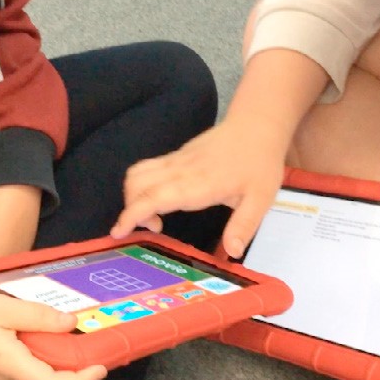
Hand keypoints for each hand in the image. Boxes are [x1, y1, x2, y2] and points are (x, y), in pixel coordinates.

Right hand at [0, 294, 106, 379]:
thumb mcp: (1, 308)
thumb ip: (37, 316)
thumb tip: (71, 323)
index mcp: (11, 366)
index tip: (101, 367)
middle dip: (74, 365)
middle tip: (92, 339)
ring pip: (39, 374)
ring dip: (56, 357)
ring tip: (67, 329)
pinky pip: (25, 369)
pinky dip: (40, 355)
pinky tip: (41, 332)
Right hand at [110, 116, 288, 257]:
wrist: (257, 126)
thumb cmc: (259, 163)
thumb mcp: (260, 198)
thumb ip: (244, 226)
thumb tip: (233, 253)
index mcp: (198, 184)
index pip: (154, 198)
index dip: (132, 214)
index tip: (119, 231)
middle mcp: (180, 170)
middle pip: (137, 185)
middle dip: (129, 210)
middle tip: (148, 230)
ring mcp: (176, 160)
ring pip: (138, 173)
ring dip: (132, 196)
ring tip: (151, 217)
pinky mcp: (177, 155)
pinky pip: (147, 168)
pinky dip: (140, 186)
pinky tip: (157, 200)